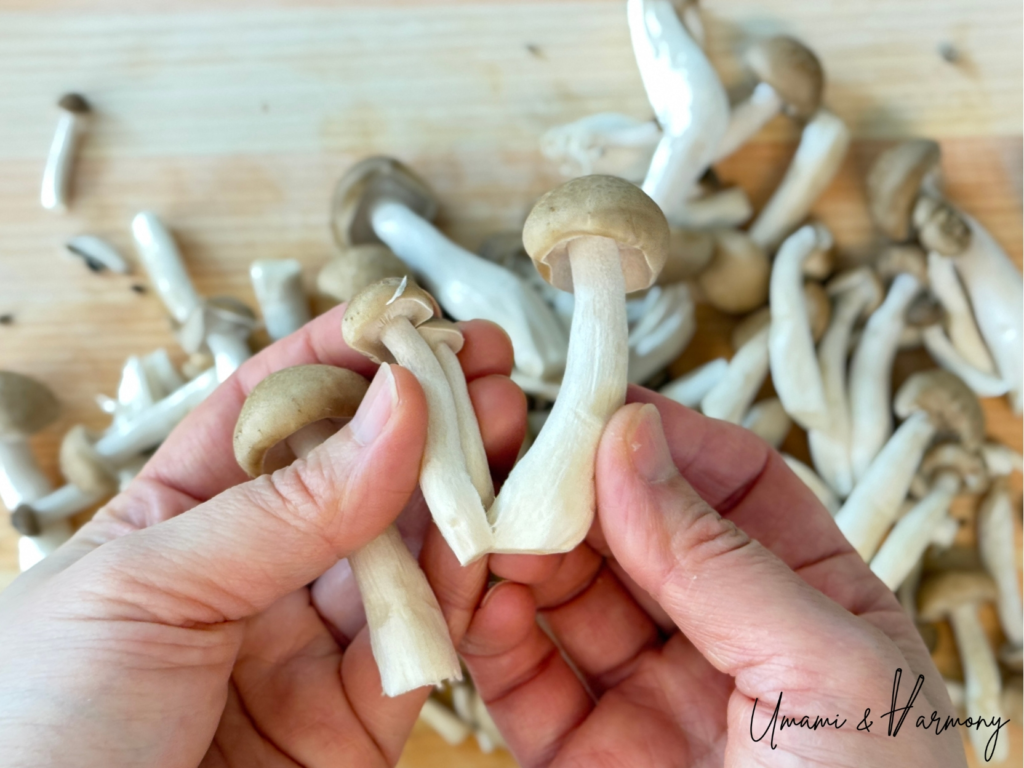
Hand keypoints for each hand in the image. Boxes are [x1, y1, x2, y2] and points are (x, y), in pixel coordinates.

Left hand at [0, 308, 523, 767]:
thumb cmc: (36, 729)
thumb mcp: (148, 588)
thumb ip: (286, 508)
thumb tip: (397, 406)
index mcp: (177, 524)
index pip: (267, 417)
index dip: (338, 360)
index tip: (404, 316)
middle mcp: (251, 577)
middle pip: (354, 477)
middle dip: (421, 415)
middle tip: (483, 362)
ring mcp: (308, 649)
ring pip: (404, 554)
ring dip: (459, 489)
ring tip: (506, 424)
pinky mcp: (358, 723)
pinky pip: (425, 645)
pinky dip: (465, 587)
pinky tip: (492, 530)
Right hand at [428, 388, 968, 766]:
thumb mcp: (830, 674)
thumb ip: (719, 557)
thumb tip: (628, 436)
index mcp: (810, 606)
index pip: (730, 487)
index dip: (663, 439)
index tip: (592, 405)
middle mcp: (723, 642)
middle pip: (631, 532)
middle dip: (568, 484)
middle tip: (504, 442)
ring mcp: (646, 699)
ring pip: (563, 594)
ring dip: (514, 546)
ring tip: (476, 510)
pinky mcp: (578, 758)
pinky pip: (520, 676)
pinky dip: (486, 628)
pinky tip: (474, 589)